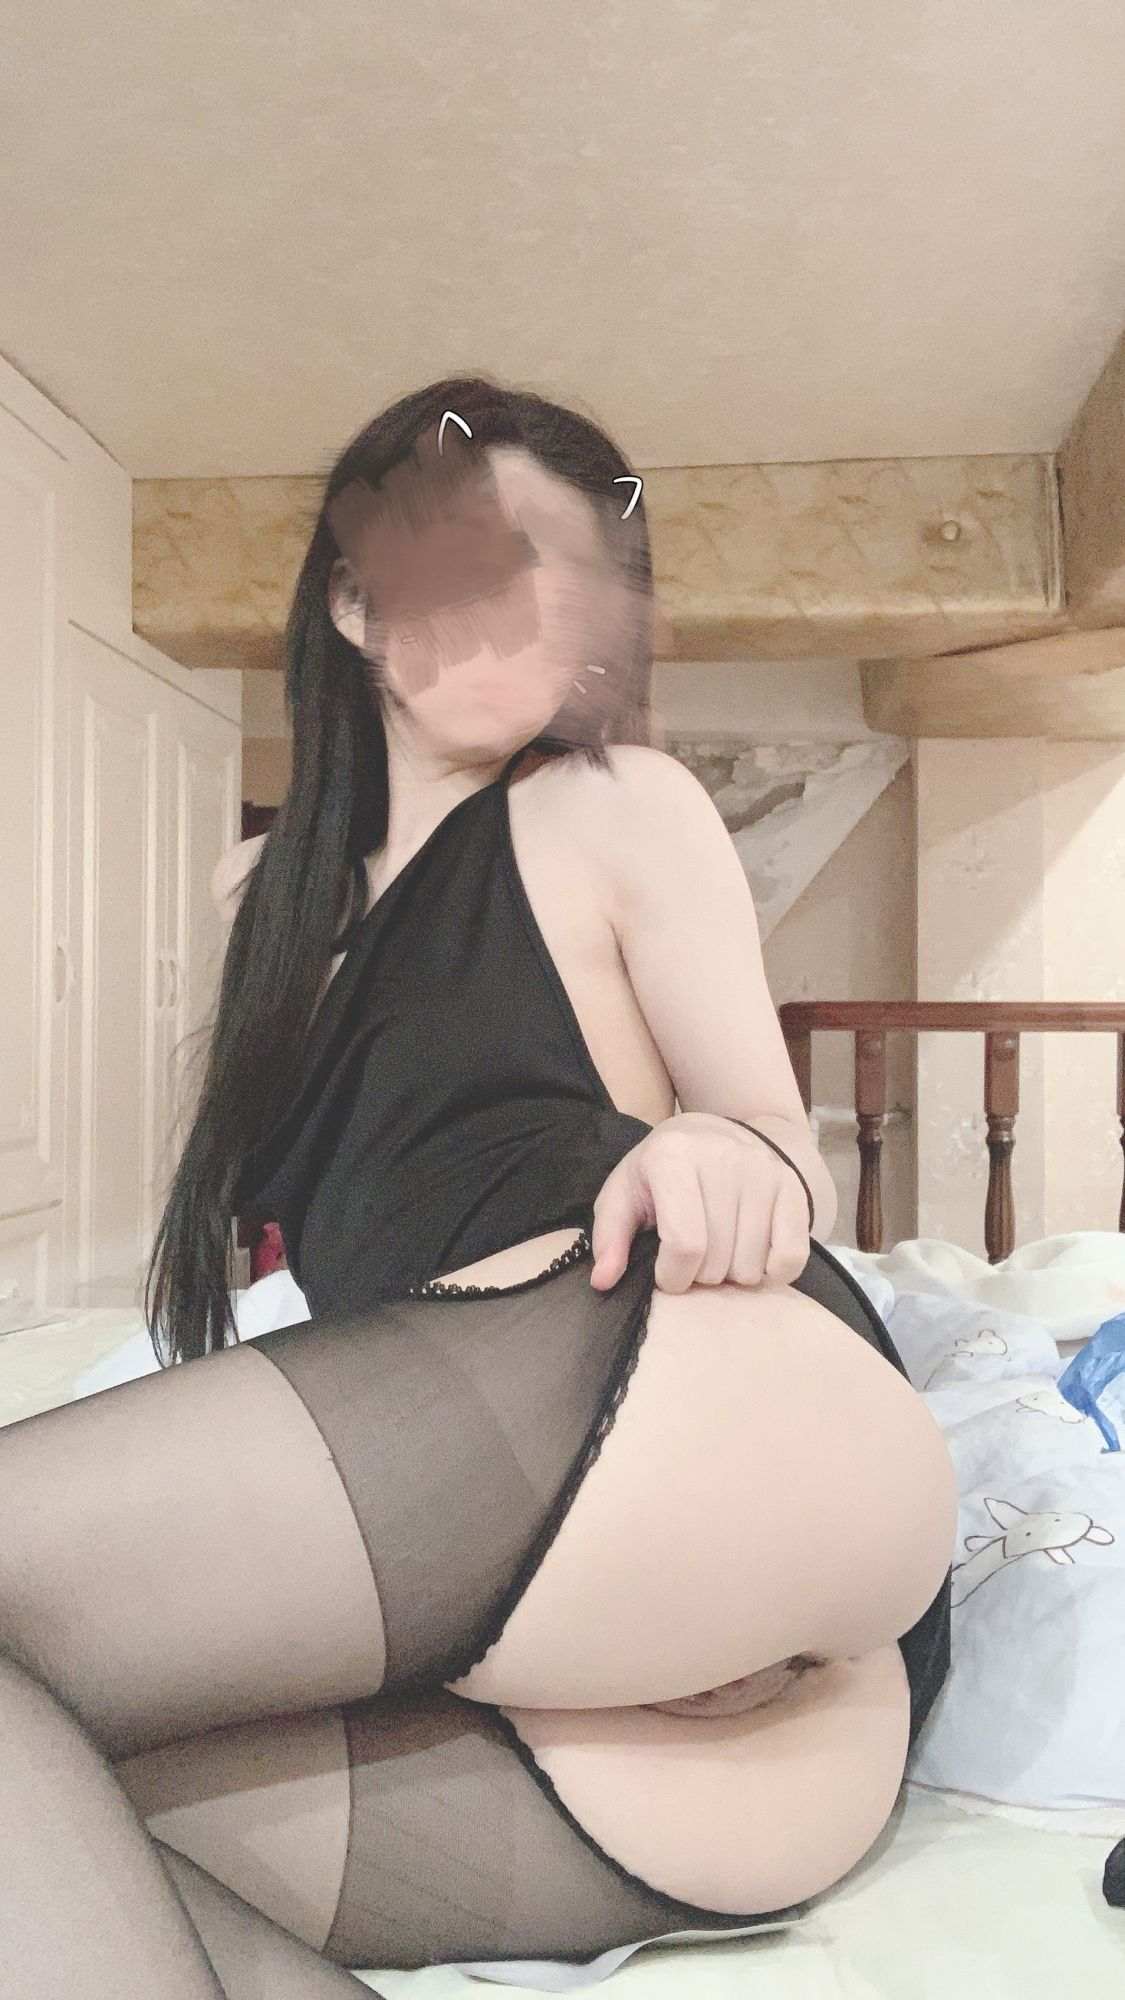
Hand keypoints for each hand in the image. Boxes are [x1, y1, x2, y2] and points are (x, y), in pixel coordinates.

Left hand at [588, 1112, 811, 1294]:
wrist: (711, 1133)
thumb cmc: (659, 1173)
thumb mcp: (623, 1196)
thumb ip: (610, 1238)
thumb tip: (603, 1280)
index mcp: (673, 1158)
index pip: (685, 1245)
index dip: (672, 1276)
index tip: (666, 1273)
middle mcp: (723, 1158)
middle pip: (718, 1262)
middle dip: (700, 1276)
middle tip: (694, 1257)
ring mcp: (763, 1171)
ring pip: (752, 1267)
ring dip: (732, 1274)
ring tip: (720, 1250)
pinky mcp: (791, 1186)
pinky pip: (791, 1257)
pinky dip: (773, 1272)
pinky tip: (753, 1257)